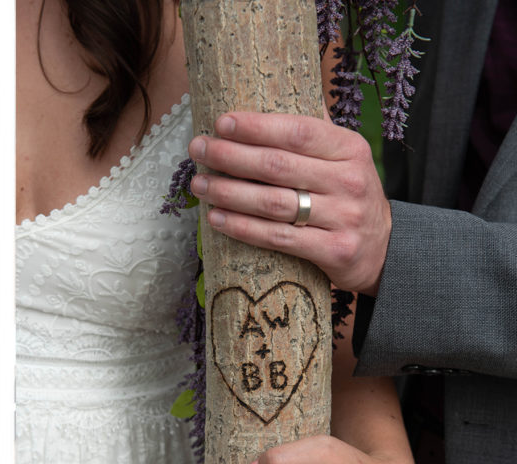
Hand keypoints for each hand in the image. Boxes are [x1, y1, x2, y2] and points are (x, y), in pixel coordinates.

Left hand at [188, 112, 391, 295]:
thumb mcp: (344, 158)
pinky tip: (216, 218)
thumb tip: (271, 93)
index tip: (220, 122)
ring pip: (273, 203)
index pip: (297, 131)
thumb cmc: (348, 196)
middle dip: (230, 156)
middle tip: (197, 149)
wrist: (386, 249)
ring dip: (228, 192)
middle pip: (277, 166)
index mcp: (350, 148)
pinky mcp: (334, 251)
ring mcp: (343, 217)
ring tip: (198, 184)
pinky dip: (242, 228)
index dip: (256, 126)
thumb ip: (314, 132)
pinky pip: (277, 238)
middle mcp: (349, 180)